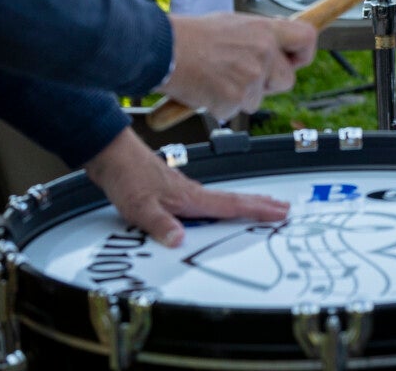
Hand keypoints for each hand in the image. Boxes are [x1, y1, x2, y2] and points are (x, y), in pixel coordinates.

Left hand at [85, 128, 287, 247]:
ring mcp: (185, 190)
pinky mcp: (175, 191)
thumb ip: (160, 225)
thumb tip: (179, 240)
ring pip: (223, 198)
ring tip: (263, 207)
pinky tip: (221, 208)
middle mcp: (192, 192)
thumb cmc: (126, 178)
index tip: (280, 211)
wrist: (112, 156)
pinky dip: (225, 202)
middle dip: (260, 204)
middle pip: (233, 199)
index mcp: (190, 197)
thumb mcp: (139, 208)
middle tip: (284, 209)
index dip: (257, 209)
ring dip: (245, 202)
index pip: (230, 205)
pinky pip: (209, 199)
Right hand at [161, 12, 315, 117]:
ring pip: (258, 100)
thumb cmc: (191, 36)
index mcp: (264, 30)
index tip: (294, 60)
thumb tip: (271, 49)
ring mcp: (251, 77)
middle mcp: (263, 52)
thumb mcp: (231, 24)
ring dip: (241, 96)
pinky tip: (207, 87)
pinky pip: (235, 109)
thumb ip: (257, 37)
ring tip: (217, 77)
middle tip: (244, 76)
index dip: (303, 54)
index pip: (306, 39)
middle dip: (269, 84)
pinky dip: (221, 104)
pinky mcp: (236, 99)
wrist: (164, 50)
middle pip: (287, 80)